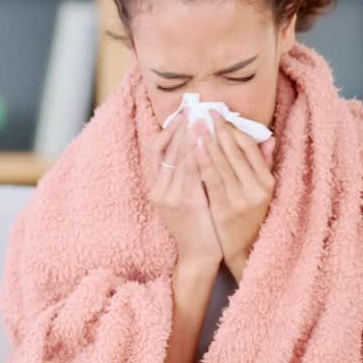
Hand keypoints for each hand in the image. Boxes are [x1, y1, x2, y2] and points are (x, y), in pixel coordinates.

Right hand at [150, 114, 222, 270]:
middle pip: (167, 149)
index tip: (182, 113)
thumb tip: (197, 148)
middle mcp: (159, 189)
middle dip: (180, 126)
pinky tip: (205, 139)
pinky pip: (190, 170)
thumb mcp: (187, 199)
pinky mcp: (184, 201)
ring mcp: (169, 195)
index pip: (158, 149)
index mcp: (158, 187)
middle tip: (192, 107)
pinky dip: (196, 153)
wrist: (199, 255)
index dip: (169, 129)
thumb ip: (188, 176)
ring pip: (178, 157)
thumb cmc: (198, 226)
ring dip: (188, 135)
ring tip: (198, 117)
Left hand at [192, 111, 276, 280]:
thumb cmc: (250, 217)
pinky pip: (211, 180)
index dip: (234, 129)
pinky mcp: (223, 209)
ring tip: (196, 124)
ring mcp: (240, 200)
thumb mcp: (262, 192)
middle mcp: (256, 190)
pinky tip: (193, 148)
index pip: (250, 148)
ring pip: (221, 163)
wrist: (243, 250)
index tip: (220, 116)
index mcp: (267, 183)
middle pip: (234, 152)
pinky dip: (202, 161)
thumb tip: (268, 138)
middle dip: (218, 130)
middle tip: (205, 112)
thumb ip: (264, 165)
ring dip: (207, 141)